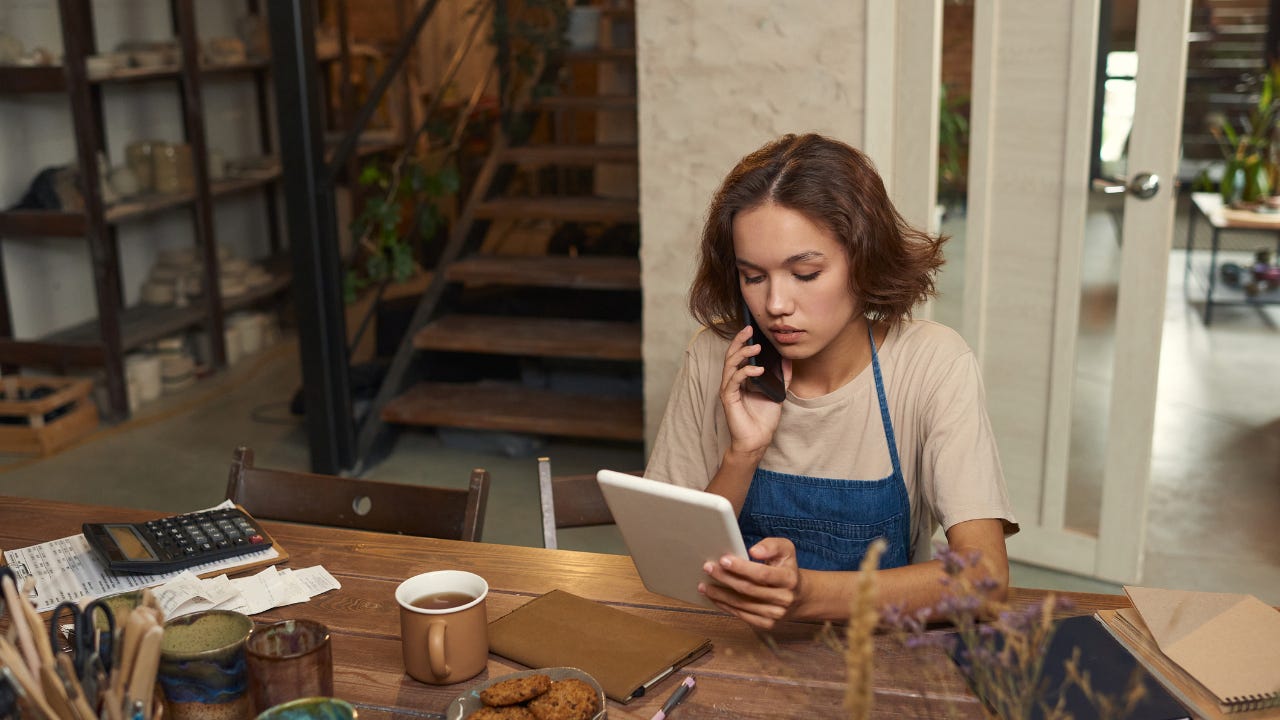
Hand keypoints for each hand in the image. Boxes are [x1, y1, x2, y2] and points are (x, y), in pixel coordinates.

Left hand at [698, 537, 800, 629]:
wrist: (799, 596)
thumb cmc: (787, 568)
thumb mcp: (786, 550)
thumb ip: (772, 545)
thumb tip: (754, 551)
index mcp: (789, 579)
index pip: (762, 574)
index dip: (742, 567)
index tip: (723, 559)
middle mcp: (784, 599)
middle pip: (748, 589)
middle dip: (725, 578)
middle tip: (708, 568)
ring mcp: (775, 614)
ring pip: (742, 604)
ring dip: (720, 595)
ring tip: (704, 585)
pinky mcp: (767, 624)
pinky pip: (742, 615)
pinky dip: (725, 606)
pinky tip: (714, 598)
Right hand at [720, 326, 790, 456]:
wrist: (757, 439)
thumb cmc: (764, 418)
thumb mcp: (777, 392)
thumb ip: (781, 376)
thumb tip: (787, 359)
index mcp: (741, 378)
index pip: (739, 354)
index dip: (743, 340)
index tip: (753, 328)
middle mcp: (732, 381)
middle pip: (731, 355)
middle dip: (739, 340)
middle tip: (749, 329)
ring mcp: (729, 389)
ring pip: (730, 365)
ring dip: (742, 353)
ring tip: (755, 346)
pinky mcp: (728, 399)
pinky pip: (734, 380)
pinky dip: (745, 372)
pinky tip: (758, 369)